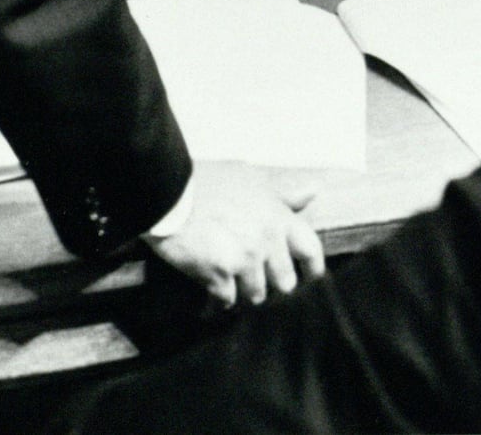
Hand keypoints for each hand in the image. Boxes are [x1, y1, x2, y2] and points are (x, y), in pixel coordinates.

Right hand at [146, 162, 324, 308]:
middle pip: (285, 282)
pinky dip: (216, 302)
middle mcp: (266, 240)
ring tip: (230, 286)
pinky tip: (208, 299)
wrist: (167, 191)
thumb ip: (282, 194)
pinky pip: (225, 301)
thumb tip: (312, 193)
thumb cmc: (206, 180)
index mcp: (277, 215)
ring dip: (243, 292)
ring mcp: (244, 260)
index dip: (312, 268)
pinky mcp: (218, 275)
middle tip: (257, 280)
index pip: (310, 249)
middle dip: (272, 283)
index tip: (308, 277)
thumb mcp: (249, 178)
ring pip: (256, 295)